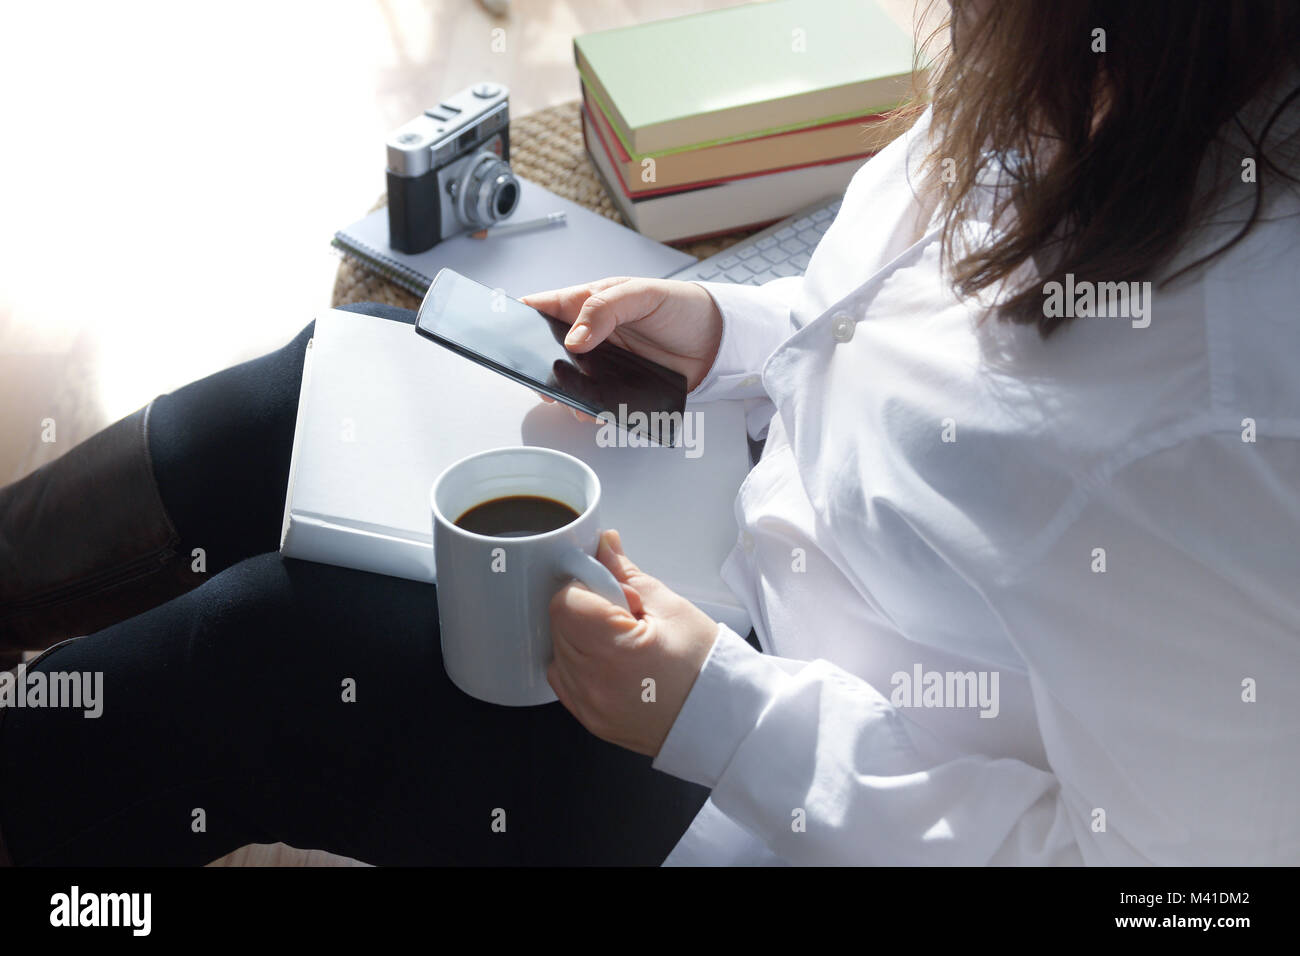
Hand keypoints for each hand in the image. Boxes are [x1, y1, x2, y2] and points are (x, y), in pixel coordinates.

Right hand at [522, 276, 723, 391]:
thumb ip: (605, 310)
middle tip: (536, 378)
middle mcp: (590, 335)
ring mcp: (602, 363)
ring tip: (566, 399)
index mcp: (588, 303)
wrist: (718, 341)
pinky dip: (589, 408)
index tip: (501, 332)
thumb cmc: (681, 307)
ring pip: (568, 381)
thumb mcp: (642, 295)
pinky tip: (592, 411)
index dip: (517, 318)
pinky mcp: (619, 387)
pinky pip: (594, 401)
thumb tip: (573, 339)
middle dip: (536, 366)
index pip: (542, 308)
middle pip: (547, 351)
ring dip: (563, 392)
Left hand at [548, 529, 718, 756]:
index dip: (588, 587)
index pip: (566, 601)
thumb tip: (603, 545)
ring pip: (557, 649)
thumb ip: (626, 574)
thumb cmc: (705, 666)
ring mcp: (589, 706)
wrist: (721, 719)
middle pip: (558, 623)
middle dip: (585, 609)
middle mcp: (594, 684)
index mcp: (617, 651)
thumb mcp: (671, 607)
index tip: (614, 591)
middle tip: (626, 616)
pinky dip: (578, 662)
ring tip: (623, 641)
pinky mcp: (588, 719)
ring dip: (581, 636)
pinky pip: (563, 678)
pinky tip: (611, 660)